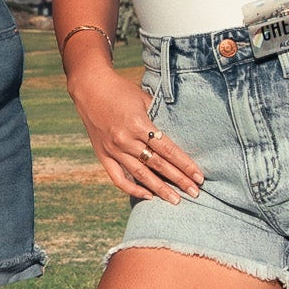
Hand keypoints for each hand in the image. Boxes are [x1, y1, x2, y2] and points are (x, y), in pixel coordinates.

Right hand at [69, 66, 203, 202]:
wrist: (89, 87)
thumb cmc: (121, 89)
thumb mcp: (143, 98)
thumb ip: (159, 116)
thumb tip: (179, 133)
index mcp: (138, 123)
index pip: (167, 150)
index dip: (185, 164)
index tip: (199, 176)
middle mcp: (126, 139)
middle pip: (158, 164)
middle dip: (179, 180)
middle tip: (195, 192)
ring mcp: (113, 149)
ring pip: (141, 174)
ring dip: (160, 189)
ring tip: (176, 200)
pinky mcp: (103, 155)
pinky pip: (118, 178)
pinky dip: (133, 189)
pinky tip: (148, 195)